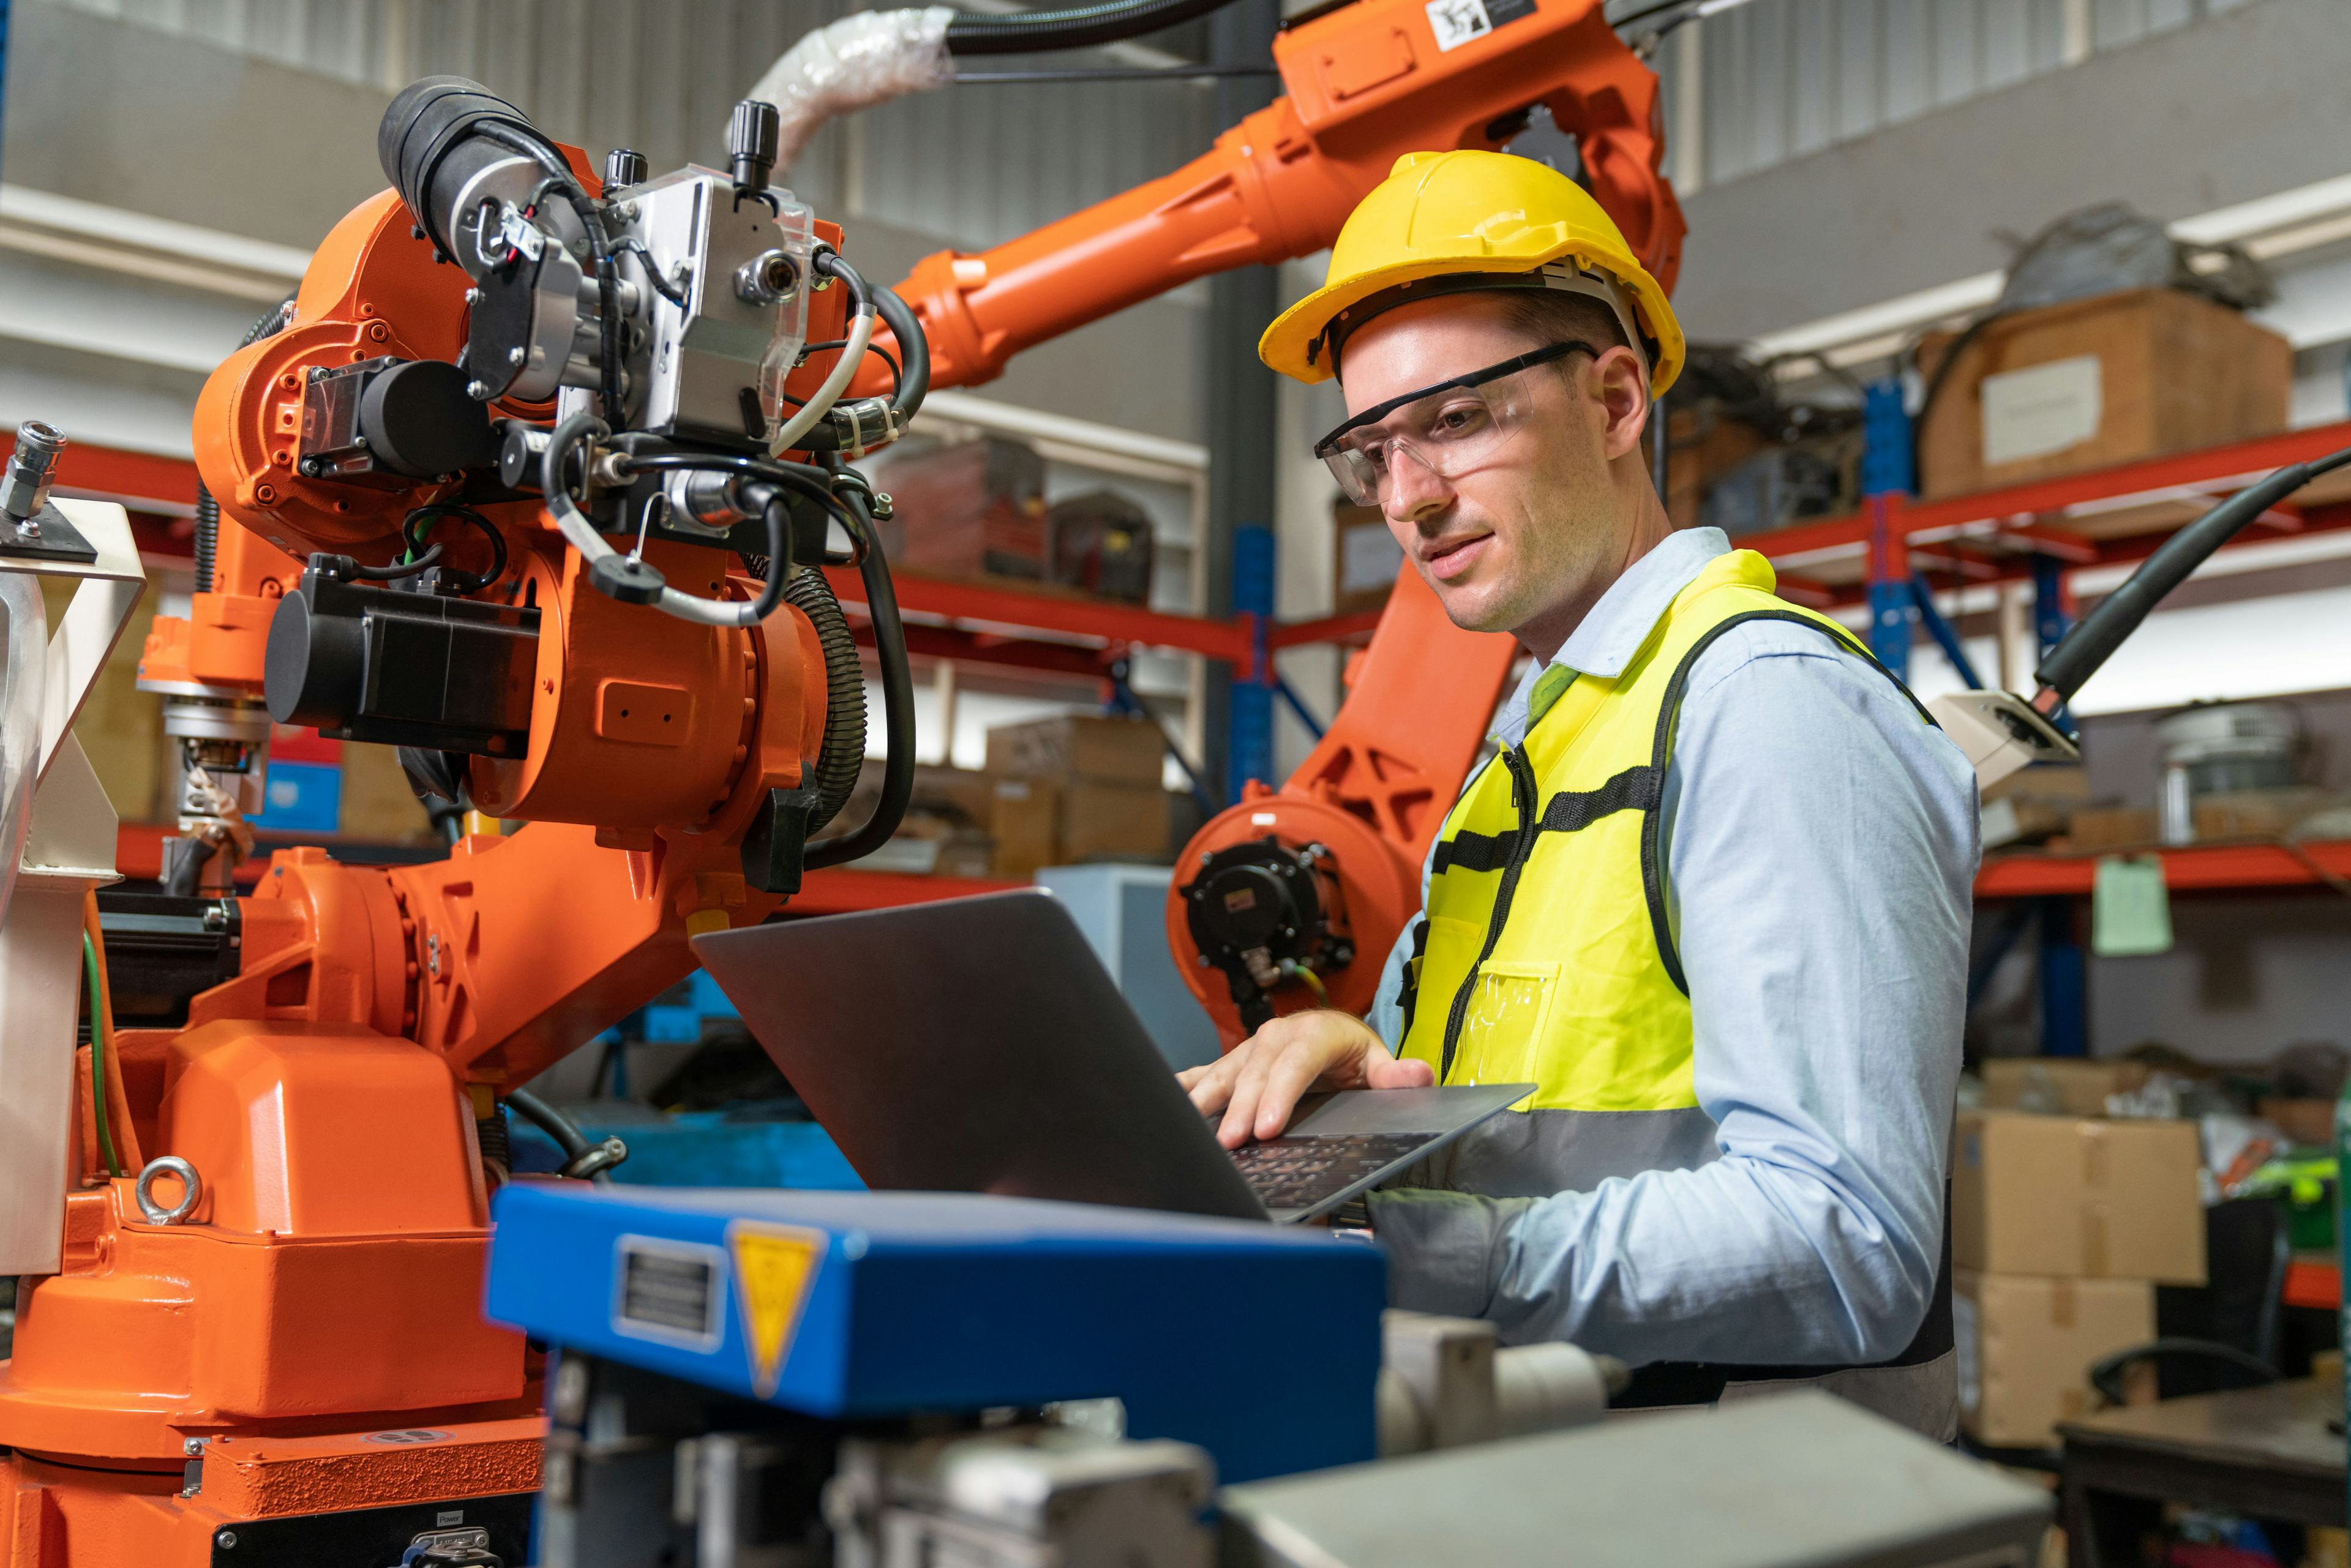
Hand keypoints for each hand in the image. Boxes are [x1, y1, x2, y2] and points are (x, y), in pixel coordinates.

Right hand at [1177, 1009, 1434, 1148]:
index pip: (1296, 1063)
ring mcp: (1251, 1047)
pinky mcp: (1235, 1060)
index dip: (1280, 1095)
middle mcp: (1278, 1036)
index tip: (1267, 1127)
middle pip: (1255, 1073)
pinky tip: (1167, 1100)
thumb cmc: (1355, 1056)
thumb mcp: (1378, 1063)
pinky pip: (1205, 1072)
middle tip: (1231, 1143)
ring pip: (1225, 1072)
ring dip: (1207, 1101)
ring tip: (1190, 1127)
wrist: (1334, 1037)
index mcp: (1316, 1033)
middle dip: (1240, 1108)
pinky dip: (1186, 1086)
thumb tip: (1418, 1075)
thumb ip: (1396, 1075)